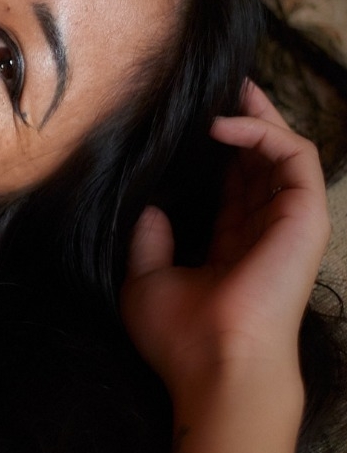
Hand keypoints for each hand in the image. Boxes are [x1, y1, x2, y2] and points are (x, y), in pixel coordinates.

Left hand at [121, 81, 329, 402]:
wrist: (214, 364)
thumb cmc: (181, 337)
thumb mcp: (147, 281)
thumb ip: (150, 242)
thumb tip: (150, 209)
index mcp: (234, 246)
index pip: (233, 187)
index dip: (217, 152)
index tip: (193, 121)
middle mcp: (265, 231)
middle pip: (261, 163)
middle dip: (243, 122)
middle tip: (220, 87)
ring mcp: (289, 224)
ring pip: (283, 152)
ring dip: (258, 117)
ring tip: (228, 90)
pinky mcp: (305, 217)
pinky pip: (294, 158)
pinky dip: (263, 133)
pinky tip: (222, 124)